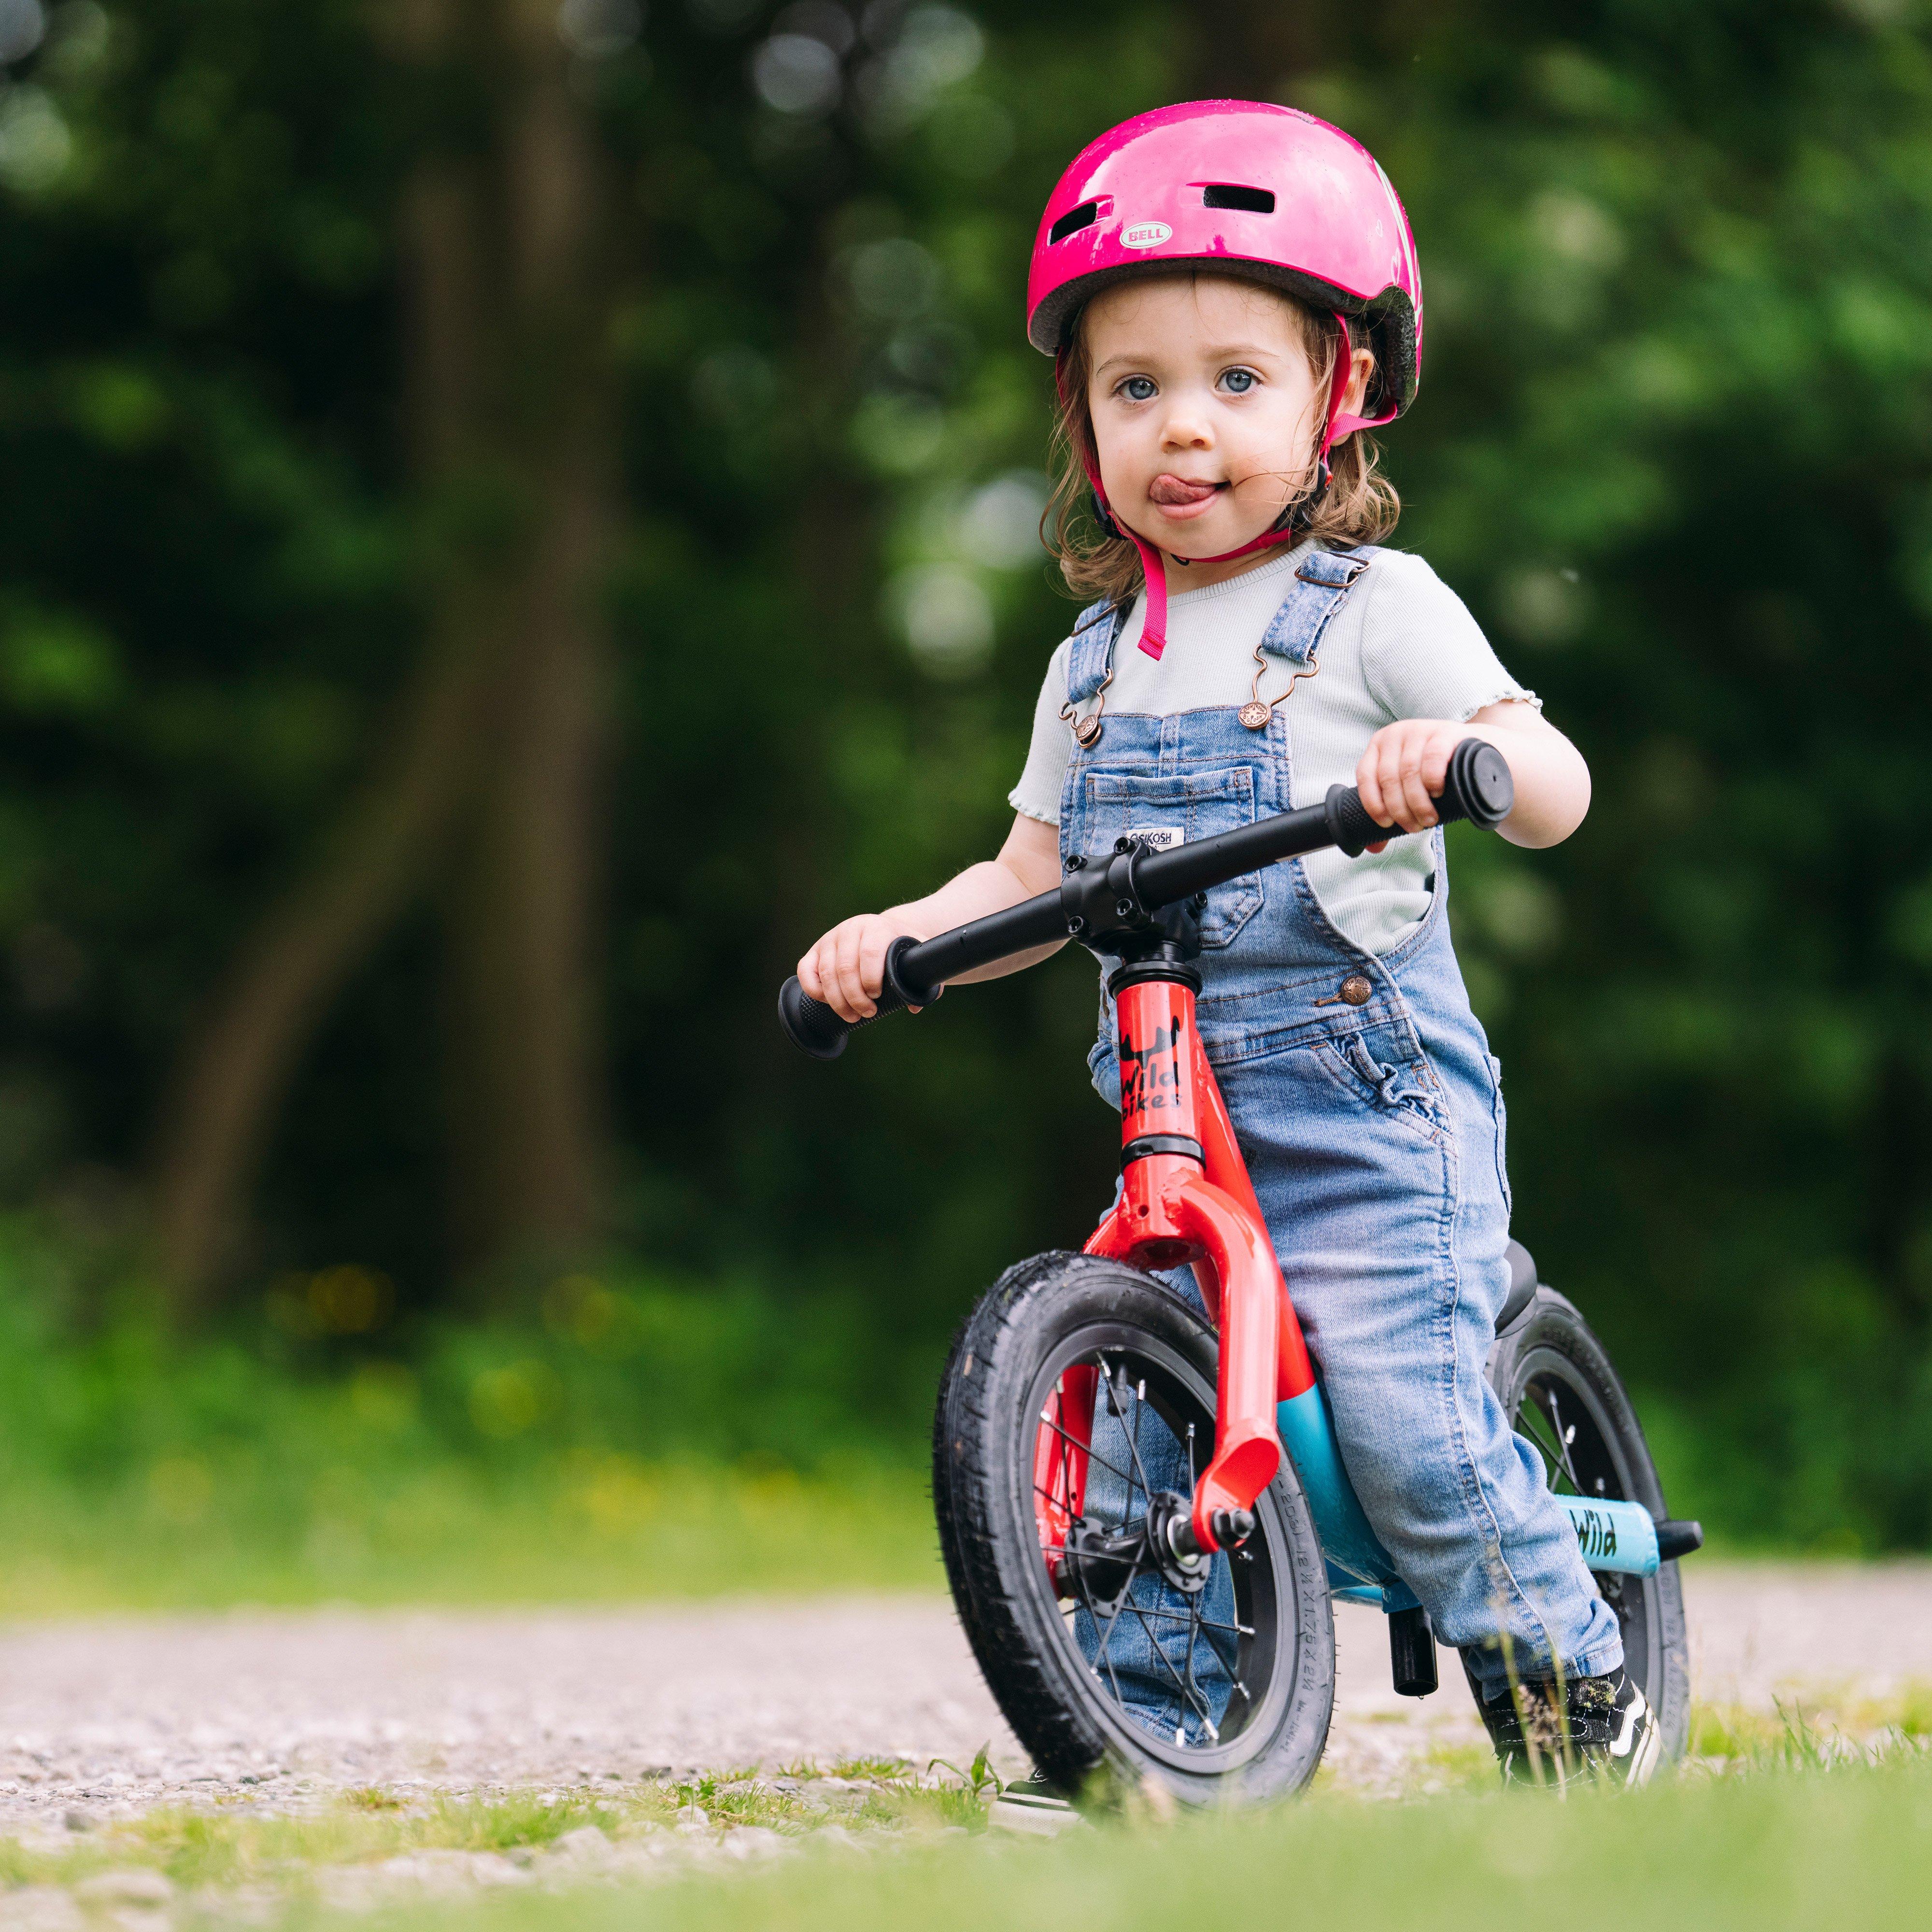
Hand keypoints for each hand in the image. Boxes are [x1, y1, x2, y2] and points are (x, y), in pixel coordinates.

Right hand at [798, 911, 930, 1023]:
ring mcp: (830, 939)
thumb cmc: (900, 947)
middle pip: (845, 968)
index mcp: (876, 927)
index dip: (871, 978)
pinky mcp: (815, 950)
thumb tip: (914, 1006)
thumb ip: (924, 979)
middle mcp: (850, 928)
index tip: (877, 996)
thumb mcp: (917, 956)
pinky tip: (828, 1002)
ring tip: (852, 1016)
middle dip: (855, 997)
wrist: (883, 931)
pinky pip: (805, 971)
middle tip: (867, 1013)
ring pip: (826, 974)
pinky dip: (814, 990)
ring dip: (838, 1001)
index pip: (870, 953)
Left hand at [1356, 718, 1474, 848]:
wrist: (1474, 752)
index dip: (1373, 804)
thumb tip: (1373, 849)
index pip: (1366, 776)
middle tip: (1414, 828)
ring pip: (1409, 771)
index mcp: (1378, 745)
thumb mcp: (1408, 789)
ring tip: (1429, 820)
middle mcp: (1395, 734)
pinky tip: (1438, 795)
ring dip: (1417, 802)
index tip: (1387, 824)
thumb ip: (1390, 815)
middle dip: (1400, 809)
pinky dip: (1432, 780)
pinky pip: (1433, 757)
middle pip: (1389, 778)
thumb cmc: (1433, 775)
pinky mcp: (1445, 732)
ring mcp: (1420, 730)